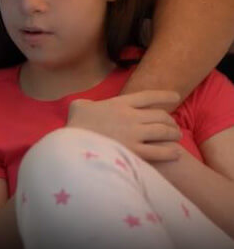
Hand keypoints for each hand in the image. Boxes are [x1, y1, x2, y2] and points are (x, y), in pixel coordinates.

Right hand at [67, 90, 182, 161]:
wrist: (72, 143)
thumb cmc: (73, 124)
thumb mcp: (79, 106)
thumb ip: (88, 103)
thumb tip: (87, 106)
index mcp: (118, 103)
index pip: (148, 96)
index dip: (164, 95)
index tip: (175, 96)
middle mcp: (130, 116)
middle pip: (160, 115)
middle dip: (171, 120)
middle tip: (173, 126)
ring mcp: (133, 134)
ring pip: (163, 131)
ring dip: (173, 134)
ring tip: (176, 137)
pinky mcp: (133, 151)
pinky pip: (159, 151)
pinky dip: (170, 151)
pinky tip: (175, 153)